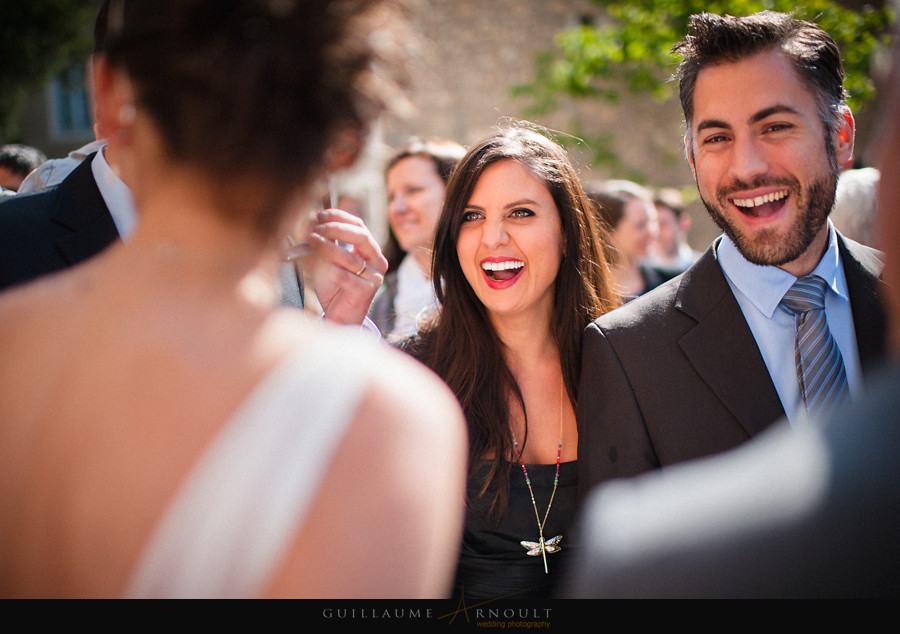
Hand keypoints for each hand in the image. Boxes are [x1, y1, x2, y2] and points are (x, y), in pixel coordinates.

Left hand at [305, 209, 387, 325]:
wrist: (339, 317)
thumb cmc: (335, 287)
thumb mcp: (330, 260)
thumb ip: (327, 242)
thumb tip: (312, 221)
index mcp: (370, 250)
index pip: (359, 225)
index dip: (340, 217)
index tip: (320, 215)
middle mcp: (377, 261)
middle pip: (361, 237)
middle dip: (336, 229)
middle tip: (316, 228)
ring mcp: (374, 277)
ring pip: (351, 257)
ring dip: (328, 247)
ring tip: (311, 241)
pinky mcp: (366, 292)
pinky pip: (344, 276)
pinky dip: (328, 270)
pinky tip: (316, 267)